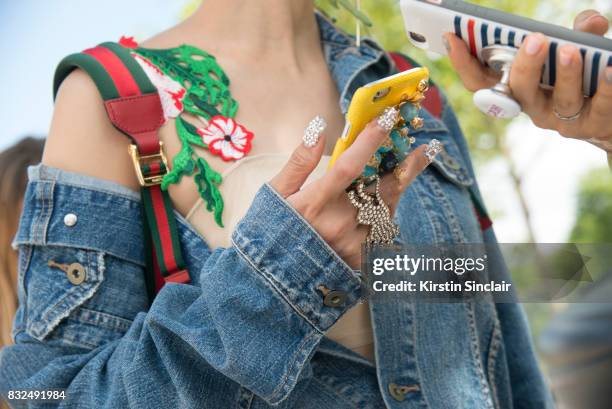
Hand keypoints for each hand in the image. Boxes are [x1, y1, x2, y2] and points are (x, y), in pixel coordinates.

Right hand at [269, 115, 433, 268]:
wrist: (272, 282)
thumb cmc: (270, 232)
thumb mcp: (276, 194)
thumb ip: (299, 162)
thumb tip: (318, 128)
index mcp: (314, 204)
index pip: (349, 165)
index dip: (370, 140)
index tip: (387, 118)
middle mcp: (338, 224)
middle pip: (383, 188)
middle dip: (407, 165)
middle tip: (427, 148)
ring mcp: (353, 245)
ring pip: (389, 210)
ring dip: (400, 188)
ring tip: (410, 168)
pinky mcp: (361, 262)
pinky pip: (384, 233)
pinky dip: (388, 214)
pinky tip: (387, 204)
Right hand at [444, 10, 611, 151]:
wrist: (610, 117)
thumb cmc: (582, 79)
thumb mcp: (574, 51)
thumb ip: (579, 33)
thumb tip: (588, 21)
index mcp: (515, 90)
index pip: (480, 82)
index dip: (463, 63)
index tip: (452, 35)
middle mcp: (534, 108)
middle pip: (517, 92)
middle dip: (523, 67)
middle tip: (534, 39)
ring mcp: (564, 119)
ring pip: (560, 101)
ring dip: (564, 75)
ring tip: (570, 50)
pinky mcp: (595, 123)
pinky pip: (602, 105)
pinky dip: (607, 85)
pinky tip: (610, 66)